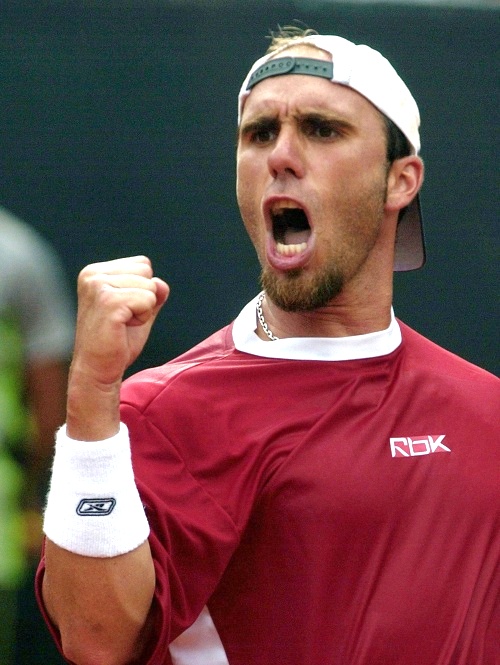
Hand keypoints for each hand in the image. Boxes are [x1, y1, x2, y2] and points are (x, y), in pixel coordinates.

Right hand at [67, 256, 168, 438]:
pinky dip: (142, 317)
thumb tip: (161, 284)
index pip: (143, 264)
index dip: (143, 290)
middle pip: (147, 272)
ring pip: (150, 286)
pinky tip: (123, 328)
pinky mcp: (108, 302)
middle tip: (123, 320)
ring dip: (143, 310)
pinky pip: (148, 299)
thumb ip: (153, 292)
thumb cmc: (117, 341)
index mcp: (96, 272)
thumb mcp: (140, 310)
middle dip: (144, 298)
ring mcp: (98, 286)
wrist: (98, 370)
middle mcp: (93, 274)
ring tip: (122, 324)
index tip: (123, 311)